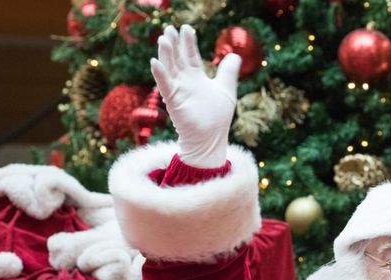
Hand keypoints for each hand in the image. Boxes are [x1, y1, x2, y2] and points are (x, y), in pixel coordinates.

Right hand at [151, 25, 241, 167]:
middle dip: (174, 44)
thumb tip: (235, 55)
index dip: (188, 43)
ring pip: (169, 69)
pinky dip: (160, 74)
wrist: (211, 140)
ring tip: (164, 38)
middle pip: (177, 58)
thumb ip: (228, 72)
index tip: (187, 28)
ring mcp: (178, 91)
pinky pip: (165, 86)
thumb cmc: (217, 118)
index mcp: (196, 79)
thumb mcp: (226, 90)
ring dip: (166, 54)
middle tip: (170, 28)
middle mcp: (185, 82)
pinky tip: (155, 62)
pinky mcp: (174, 101)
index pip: (190, 56)